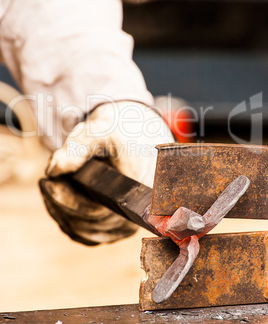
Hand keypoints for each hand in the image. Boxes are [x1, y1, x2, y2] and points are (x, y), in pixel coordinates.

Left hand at [44, 102, 173, 244]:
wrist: (138, 136)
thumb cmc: (125, 132)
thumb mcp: (104, 128)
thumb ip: (79, 145)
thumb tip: (54, 170)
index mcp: (138, 193)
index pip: (97, 212)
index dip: (68, 201)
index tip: (47, 182)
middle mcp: (134, 216)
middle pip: (86, 224)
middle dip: (58, 200)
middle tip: (47, 178)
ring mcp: (123, 225)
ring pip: (82, 231)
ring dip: (59, 209)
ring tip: (54, 182)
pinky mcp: (112, 227)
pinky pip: (83, 233)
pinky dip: (66, 216)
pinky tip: (58, 196)